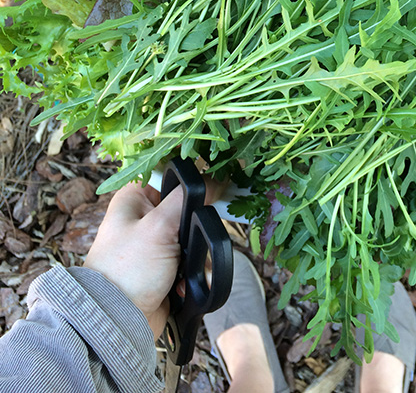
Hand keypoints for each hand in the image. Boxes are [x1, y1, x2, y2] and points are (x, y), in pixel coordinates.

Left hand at [84, 178, 227, 339]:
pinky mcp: (167, 265)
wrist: (118, 322)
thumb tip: (212, 179)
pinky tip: (184, 283)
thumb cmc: (126, 272)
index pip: (171, 175)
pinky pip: (193, 259)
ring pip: (194, 235)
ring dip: (197, 254)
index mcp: (135, 198)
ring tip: (187, 268)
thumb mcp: (157, 227)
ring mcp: (156, 242)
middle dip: (197, 226)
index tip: (216, 186)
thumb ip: (186, 198)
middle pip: (188, 206)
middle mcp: (145, 216)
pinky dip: (193, 271)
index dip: (194, 179)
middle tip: (194, 238)